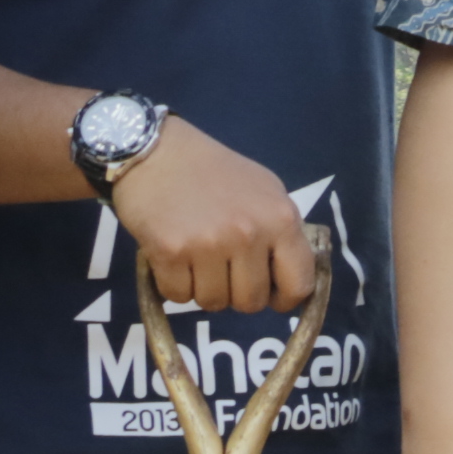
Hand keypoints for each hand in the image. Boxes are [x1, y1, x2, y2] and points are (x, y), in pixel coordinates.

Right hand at [112, 119, 316, 314]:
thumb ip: (281, 232)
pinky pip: (178, 295)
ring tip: (196, 259)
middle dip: (237, 294)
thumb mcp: (265, 190)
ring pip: (213, 303)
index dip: (285, 300)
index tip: (271, 295)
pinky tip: (174, 258)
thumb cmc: (213, 170)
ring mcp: (208, 244)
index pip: (298, 285)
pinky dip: (174, 285)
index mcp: (281, 219)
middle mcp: (248, 234)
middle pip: (251, 302)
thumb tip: (289, 275)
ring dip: (204, 289)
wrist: (154, 150)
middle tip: (224, 270)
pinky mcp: (169, 251)